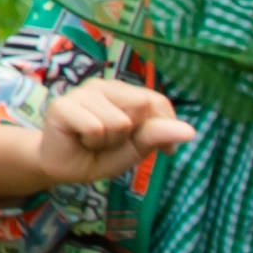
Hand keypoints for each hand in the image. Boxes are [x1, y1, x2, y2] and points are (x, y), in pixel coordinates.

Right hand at [0, 77, 195, 200]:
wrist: (62, 167)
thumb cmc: (99, 154)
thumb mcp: (136, 149)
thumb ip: (157, 135)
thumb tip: (190, 130)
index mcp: (124, 92)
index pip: (157, 100)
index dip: (164, 126)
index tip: (162, 150)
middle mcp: (103, 86)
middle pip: (141, 106)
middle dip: (132, 134)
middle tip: (112, 142)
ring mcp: (81, 93)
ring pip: (119, 121)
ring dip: (110, 141)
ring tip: (93, 142)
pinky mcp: (62, 105)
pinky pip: (96, 127)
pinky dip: (93, 142)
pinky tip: (80, 140)